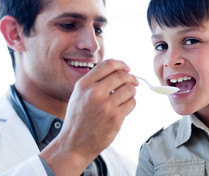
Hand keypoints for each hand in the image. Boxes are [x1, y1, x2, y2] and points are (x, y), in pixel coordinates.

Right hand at [40, 59, 137, 174]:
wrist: (74, 143)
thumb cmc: (78, 118)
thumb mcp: (79, 94)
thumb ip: (95, 80)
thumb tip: (118, 70)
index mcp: (84, 84)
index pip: (108, 64)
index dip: (121, 64)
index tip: (126, 68)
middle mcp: (95, 92)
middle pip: (122, 75)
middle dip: (131, 77)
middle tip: (134, 82)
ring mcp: (106, 105)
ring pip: (130, 89)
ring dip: (132, 91)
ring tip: (126, 96)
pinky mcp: (115, 117)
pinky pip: (131, 103)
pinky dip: (131, 103)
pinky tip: (123, 107)